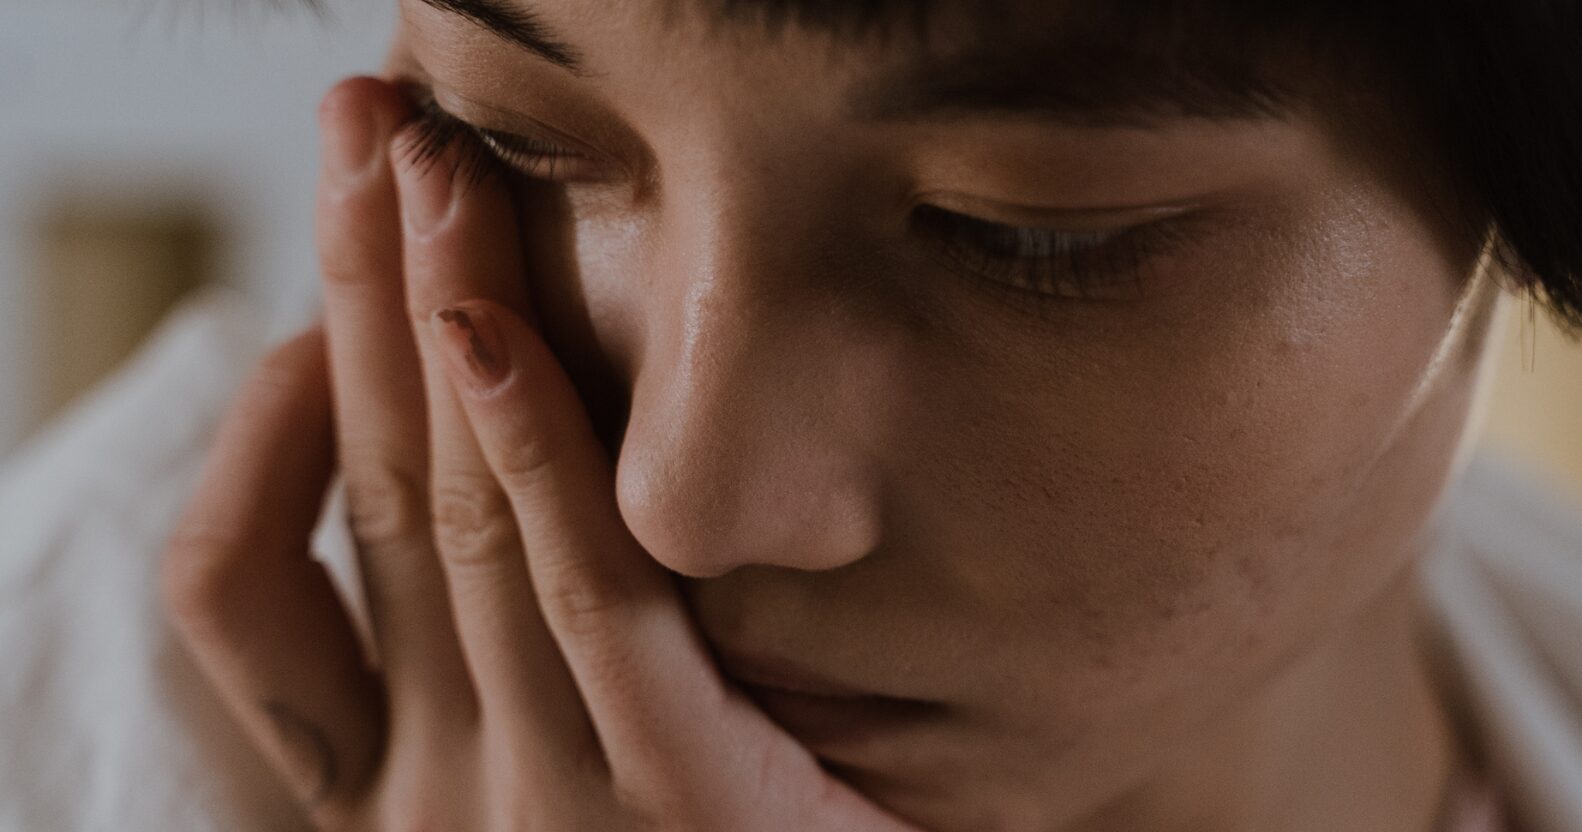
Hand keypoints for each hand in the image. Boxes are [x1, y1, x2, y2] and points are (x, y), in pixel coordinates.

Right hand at [161, 76, 920, 831]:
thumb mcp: (557, 778)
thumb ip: (504, 665)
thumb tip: (485, 462)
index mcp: (386, 789)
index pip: (246, 591)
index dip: (260, 426)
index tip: (312, 296)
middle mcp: (432, 794)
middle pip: (365, 502)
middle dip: (351, 297)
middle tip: (360, 126)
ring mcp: (538, 807)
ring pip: (454, 529)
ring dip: (427, 324)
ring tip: (420, 162)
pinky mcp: (682, 812)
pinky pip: (588, 610)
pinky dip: (534, 458)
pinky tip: (494, 327)